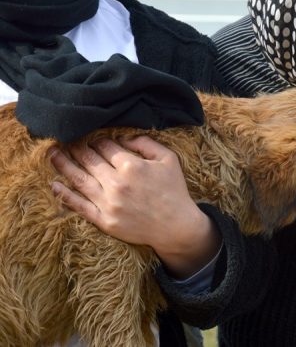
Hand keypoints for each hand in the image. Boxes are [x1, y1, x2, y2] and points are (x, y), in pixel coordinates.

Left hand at [49, 136, 220, 278]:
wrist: (176, 227)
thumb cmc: (174, 190)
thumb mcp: (168, 159)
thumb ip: (146, 143)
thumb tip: (123, 136)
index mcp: (131, 166)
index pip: (105, 146)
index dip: (97, 139)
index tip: (92, 137)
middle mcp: (116, 183)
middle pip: (88, 160)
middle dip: (76, 147)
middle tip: (64, 139)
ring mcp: (108, 203)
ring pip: (78, 179)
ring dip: (63, 164)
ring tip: (52, 154)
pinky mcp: (104, 220)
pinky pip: (79, 206)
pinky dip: (65, 195)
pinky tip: (55, 185)